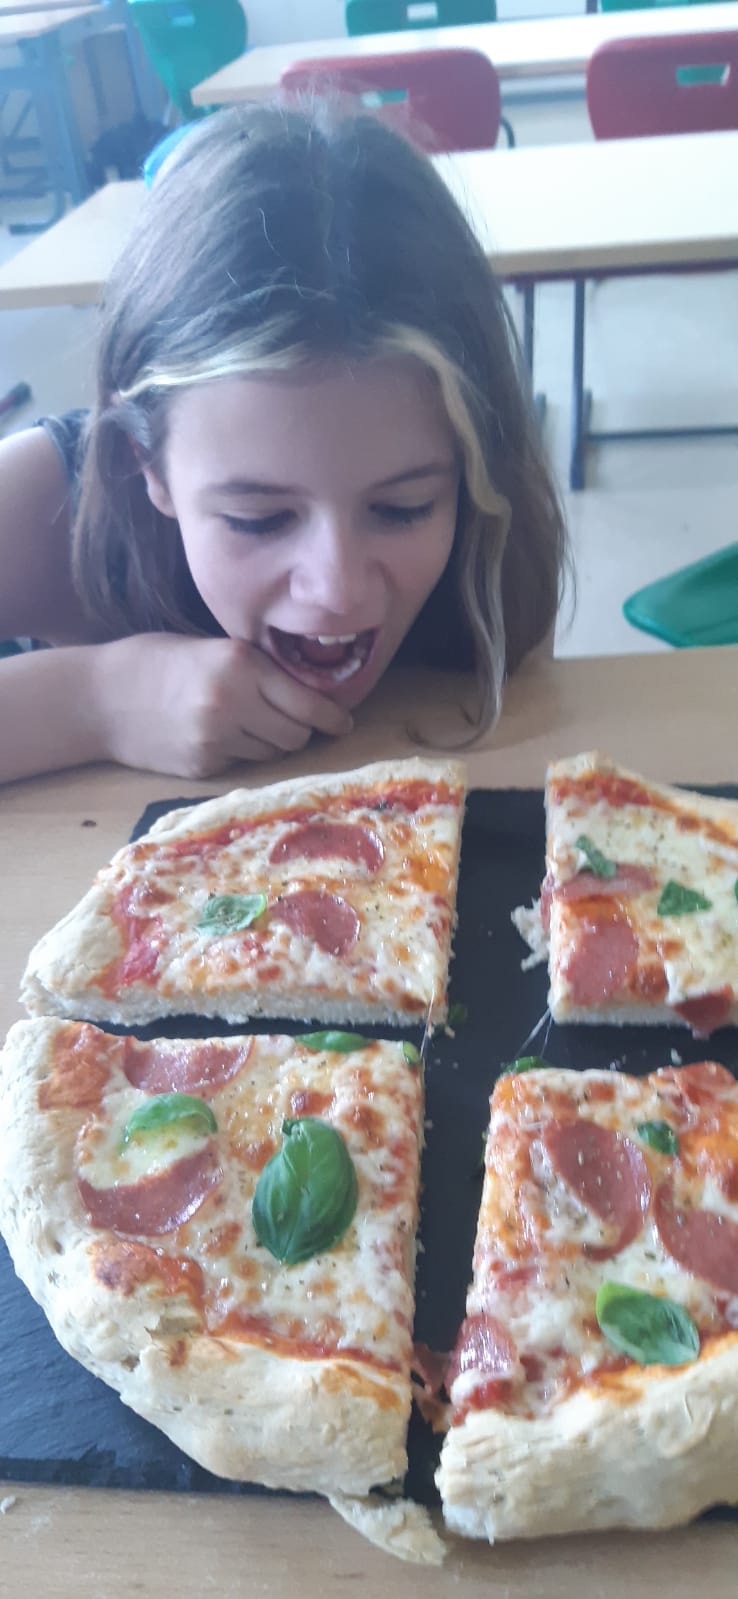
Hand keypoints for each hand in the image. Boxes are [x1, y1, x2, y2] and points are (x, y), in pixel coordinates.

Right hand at [95, 634, 352, 777]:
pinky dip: (238, 753)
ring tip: (244, 725)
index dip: (331, 717)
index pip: (307, 703)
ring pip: (272, 753)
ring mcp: (216, 739)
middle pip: (296, 735)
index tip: (343, 723)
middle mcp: (233, 703)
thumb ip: (255, 669)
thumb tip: (306, 694)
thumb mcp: (210, 648)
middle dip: (301, 731)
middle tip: (295, 724)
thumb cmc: (154, 662)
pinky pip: (242, 764)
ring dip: (270, 743)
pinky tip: (214, 736)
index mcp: (240, 665)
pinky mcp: (202, 766)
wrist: (97, 698)